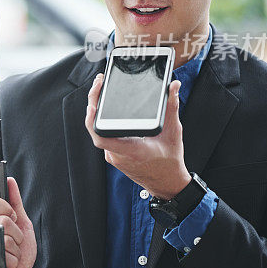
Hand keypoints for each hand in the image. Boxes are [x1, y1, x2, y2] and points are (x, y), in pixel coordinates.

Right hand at [0, 177, 36, 267]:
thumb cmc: (16, 252)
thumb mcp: (20, 225)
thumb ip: (15, 203)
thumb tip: (10, 180)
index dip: (6, 208)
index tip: (12, 219)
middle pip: (2, 220)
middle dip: (16, 236)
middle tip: (13, 245)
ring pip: (4, 240)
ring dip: (15, 252)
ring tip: (9, 258)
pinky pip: (2, 256)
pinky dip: (11, 263)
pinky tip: (6, 267)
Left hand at [84, 73, 189, 199]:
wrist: (167, 184)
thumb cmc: (170, 162)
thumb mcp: (174, 132)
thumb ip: (171, 108)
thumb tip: (173, 86)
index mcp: (131, 150)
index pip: (102, 137)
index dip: (93, 121)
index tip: (93, 104)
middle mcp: (118, 154)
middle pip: (97, 129)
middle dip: (94, 103)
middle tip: (99, 83)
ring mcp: (113, 156)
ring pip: (98, 132)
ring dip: (97, 112)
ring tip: (100, 90)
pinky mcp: (113, 155)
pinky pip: (103, 136)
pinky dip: (102, 122)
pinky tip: (105, 107)